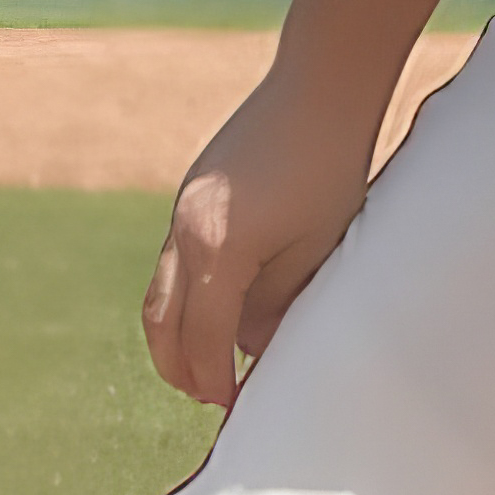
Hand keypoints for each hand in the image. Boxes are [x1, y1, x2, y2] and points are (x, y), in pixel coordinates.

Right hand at [142, 71, 383, 404]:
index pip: (202, 338)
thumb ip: (282, 303)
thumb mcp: (318, 246)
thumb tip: (257, 347)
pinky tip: (224, 307)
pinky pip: (176, 260)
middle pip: (161, 320)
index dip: (213, 378)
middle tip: (209, 396)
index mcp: (216, 251)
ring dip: (179, 331)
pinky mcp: (193, 193)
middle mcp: (184, 232)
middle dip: (179, 365)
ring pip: (161, 290)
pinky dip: (189, 294)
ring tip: (211, 361)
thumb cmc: (333, 166)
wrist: (321, 85)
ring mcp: (182, 208)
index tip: (231, 408)